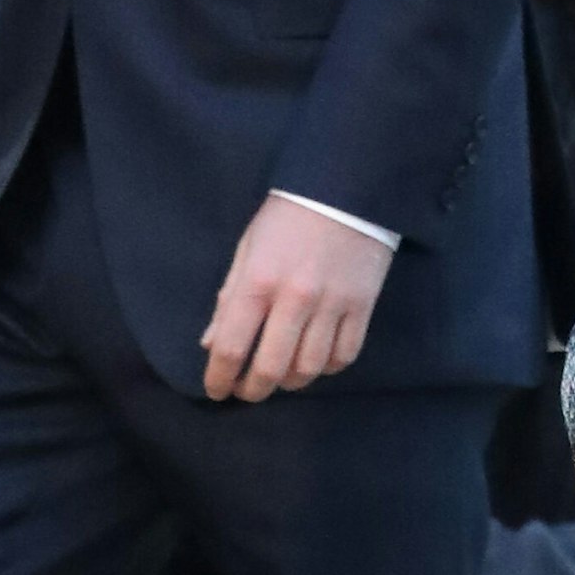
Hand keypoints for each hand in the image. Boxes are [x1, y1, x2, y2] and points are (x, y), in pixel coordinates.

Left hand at [201, 198, 393, 401]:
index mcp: (259, 280)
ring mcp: (333, 304)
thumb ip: (230, 297)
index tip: (216, 389)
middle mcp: (296, 298)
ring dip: (289, 382)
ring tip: (280, 376)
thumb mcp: (249, 247)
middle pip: (271, 369)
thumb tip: (211, 344)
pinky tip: (315, 359)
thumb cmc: (289, 214)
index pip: (232, 348)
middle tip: (246, 390)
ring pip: (309, 369)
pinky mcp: (363, 304)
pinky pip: (344, 355)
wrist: (347, 184)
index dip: (219, 378)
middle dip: (253, 390)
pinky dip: (327, 367)